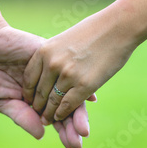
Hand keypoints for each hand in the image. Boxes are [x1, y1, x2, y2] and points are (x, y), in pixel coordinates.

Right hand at [0, 21, 89, 147]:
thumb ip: (21, 115)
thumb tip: (42, 134)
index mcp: (34, 100)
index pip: (54, 118)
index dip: (64, 132)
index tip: (74, 146)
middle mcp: (46, 87)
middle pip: (65, 107)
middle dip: (74, 125)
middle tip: (80, 140)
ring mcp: (49, 71)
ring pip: (68, 92)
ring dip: (77, 111)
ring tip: (83, 128)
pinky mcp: (49, 55)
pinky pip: (66, 69)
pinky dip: (79, 81)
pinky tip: (89, 97)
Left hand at [23, 8, 136, 124]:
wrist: (117, 27)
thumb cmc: (94, 31)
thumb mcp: (65, 40)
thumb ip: (54, 55)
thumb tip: (49, 70)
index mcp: (45, 51)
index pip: (29, 78)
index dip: (29, 92)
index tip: (30, 99)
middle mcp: (52, 64)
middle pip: (39, 93)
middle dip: (37, 106)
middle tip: (38, 114)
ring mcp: (68, 75)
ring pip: (52, 102)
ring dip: (49, 114)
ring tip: (47, 120)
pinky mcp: (84, 85)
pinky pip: (67, 105)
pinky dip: (62, 114)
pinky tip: (61, 118)